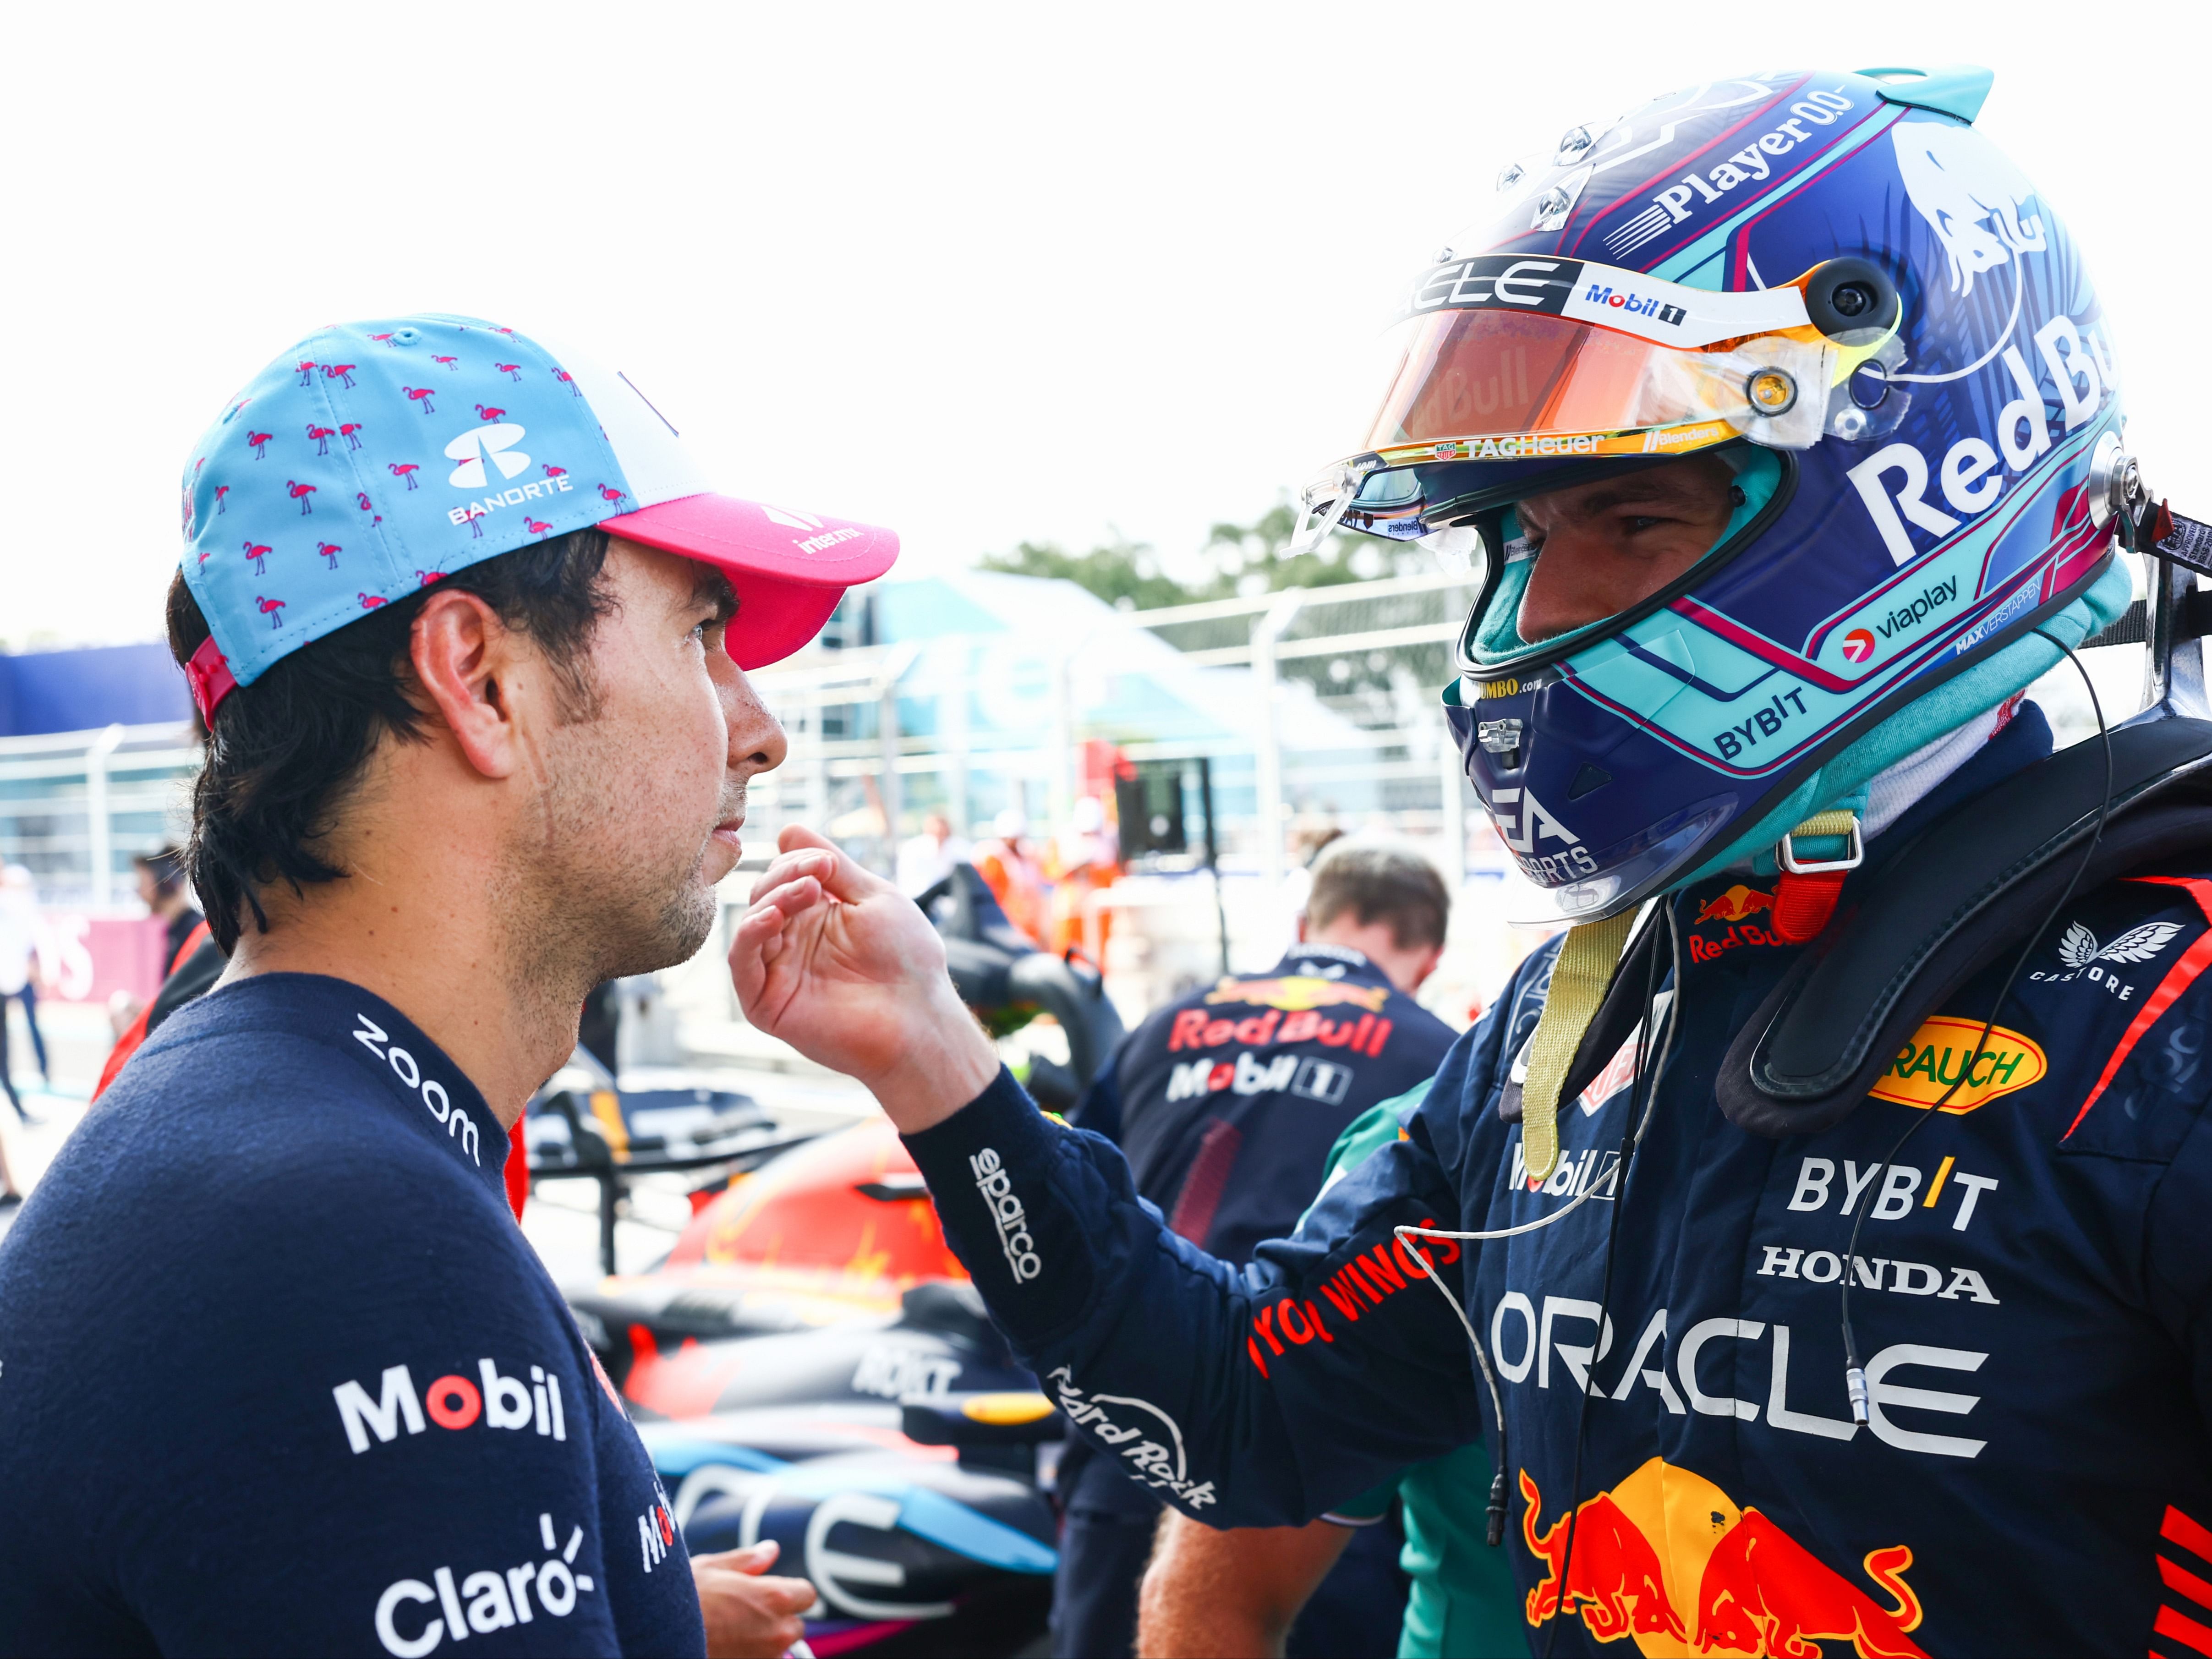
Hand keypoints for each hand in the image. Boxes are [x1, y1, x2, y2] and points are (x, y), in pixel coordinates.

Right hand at [691, 1539, 815, 1658]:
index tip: (772, 1593)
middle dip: (777, 1620)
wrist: (655, 1637)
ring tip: (731, 1633)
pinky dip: (749, 1656)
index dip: (790, 1593)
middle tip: (746, 1614)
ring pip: (777, 1650)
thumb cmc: (681, 1598)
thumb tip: (770, 1551)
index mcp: (775, 1598)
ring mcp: (764, 1658)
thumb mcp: (711, 1567)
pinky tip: (726, 1647)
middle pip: (794, 1627)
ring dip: (763, 1643)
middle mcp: (776, 1632)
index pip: (806, 1595)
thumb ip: (747, 1560)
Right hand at [730, 825, 998, 1131]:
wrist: (920, 1015)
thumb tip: (787, 830)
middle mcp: (792, 942)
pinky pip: (742, 964)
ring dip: (772, 900)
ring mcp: (778, 972)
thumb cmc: (907, 958)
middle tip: (819, 874)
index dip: (798, 862)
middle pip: (763, 895)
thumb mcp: (872, 897)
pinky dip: (749, 936)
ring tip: (808, 891)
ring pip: (750, 925)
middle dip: (785, 877)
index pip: (784, 877)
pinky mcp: (768, 1003)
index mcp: (816, 915)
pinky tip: (772, 918)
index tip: (826, 860)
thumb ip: (832, 865)